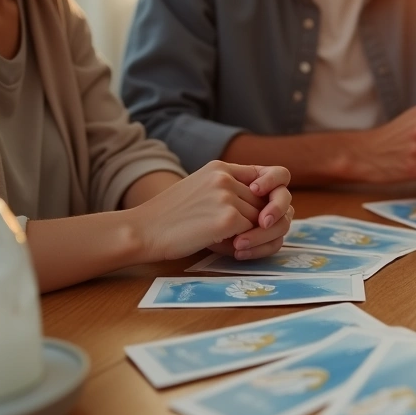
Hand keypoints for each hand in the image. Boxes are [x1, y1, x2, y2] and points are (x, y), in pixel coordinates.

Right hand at [129, 162, 291, 260]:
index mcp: (219, 167)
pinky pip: (252, 232)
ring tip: (233, 242)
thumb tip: (268, 209)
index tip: (265, 213)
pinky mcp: (227, 219)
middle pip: (264, 202)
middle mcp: (225, 177)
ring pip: (260, 218)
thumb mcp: (201, 190)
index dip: (271, 196)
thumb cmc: (171, 218)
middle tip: (244, 236)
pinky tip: (228, 247)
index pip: (266, 176)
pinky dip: (245, 243)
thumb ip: (231, 190)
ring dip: (252, 233)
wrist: (143, 231)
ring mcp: (226, 196)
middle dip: (260, 221)